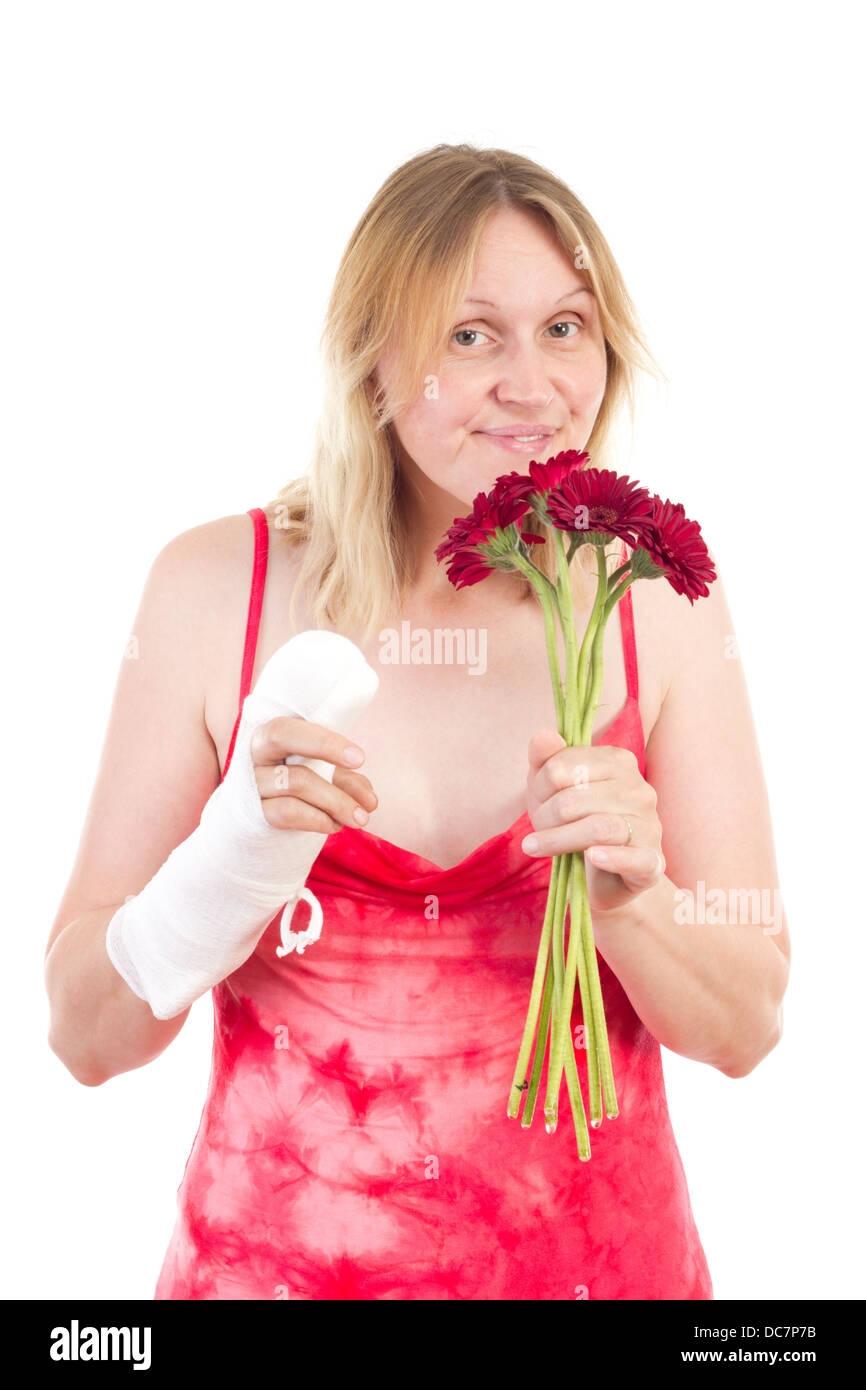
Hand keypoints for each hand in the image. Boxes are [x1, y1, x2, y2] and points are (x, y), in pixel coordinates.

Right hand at [251, 716, 377, 833]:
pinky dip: (318, 819)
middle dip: (326, 750)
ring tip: (360, 817)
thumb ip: (348, 781)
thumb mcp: (327, 775)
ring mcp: (253, 781)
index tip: (359, 759)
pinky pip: (288, 812)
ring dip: (336, 801)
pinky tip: (334, 824)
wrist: (267, 814)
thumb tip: (369, 802)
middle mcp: (257, 751)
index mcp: (277, 731)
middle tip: (365, 785)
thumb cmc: (303, 783)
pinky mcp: (254, 812)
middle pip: (280, 735)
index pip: (291, 725)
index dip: (324, 740)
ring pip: (295, 780)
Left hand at [524, 728, 664, 913]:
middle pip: (576, 799)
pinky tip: (591, 858)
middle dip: (545, 817)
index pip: (566, 765)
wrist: (604, 876)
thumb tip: (545, 733)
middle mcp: (639, 789)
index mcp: (618, 762)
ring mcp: (650, 825)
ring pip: (598, 827)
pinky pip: (634, 857)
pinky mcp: (652, 861)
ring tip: (535, 848)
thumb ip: (545, 759)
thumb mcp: (551, 790)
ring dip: (559, 839)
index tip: (536, 803)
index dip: (541, 786)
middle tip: (531, 836)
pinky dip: (611, 857)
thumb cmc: (575, 824)